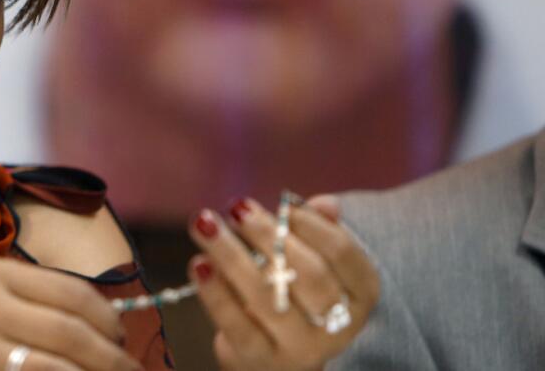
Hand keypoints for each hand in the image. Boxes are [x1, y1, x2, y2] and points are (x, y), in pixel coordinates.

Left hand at [187, 195, 378, 370]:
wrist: (271, 351)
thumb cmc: (292, 290)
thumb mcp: (310, 259)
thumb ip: (317, 229)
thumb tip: (327, 203)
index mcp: (359, 294)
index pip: (343, 253)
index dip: (313, 225)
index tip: (283, 205)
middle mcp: (338, 326)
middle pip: (309, 275)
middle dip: (269, 236)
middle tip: (237, 208)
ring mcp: (300, 348)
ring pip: (268, 298)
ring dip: (231, 255)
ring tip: (205, 224)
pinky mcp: (260, 360)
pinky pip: (237, 325)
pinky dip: (216, 293)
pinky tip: (199, 264)